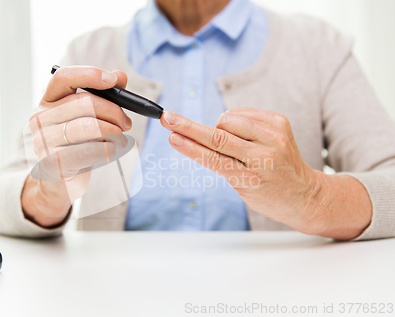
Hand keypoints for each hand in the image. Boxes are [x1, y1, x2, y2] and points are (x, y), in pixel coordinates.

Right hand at [22, 66, 131, 226]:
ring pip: (89, 126)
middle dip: (113, 111)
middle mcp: (40, 118)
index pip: (64, 77)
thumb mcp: (88, 119)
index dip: (90, 74)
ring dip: (113, 132)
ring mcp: (43, 140)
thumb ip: (104, 97)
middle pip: (85, 103)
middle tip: (126, 123)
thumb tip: (120, 75)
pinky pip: (88, 150)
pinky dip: (107, 149)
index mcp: (48, 102)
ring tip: (120, 140)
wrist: (58, 181)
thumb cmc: (76, 146)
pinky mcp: (52, 162)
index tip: (113, 80)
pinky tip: (111, 151)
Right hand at [160, 108, 371, 237]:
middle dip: (188, 126)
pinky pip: (243, 113)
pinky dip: (235, 120)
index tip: (171, 135)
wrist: (305, 194)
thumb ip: (222, 163)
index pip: (213, 158)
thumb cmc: (268, 195)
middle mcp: (265, 155)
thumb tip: (198, 136)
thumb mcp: (241, 187)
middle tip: (168, 117)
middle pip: (218, 135)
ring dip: (219, 127)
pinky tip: (243, 133)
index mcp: (251, 178)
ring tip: (232, 142)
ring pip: (229, 119)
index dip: (189, 146)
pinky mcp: (280, 122)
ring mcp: (275, 136)